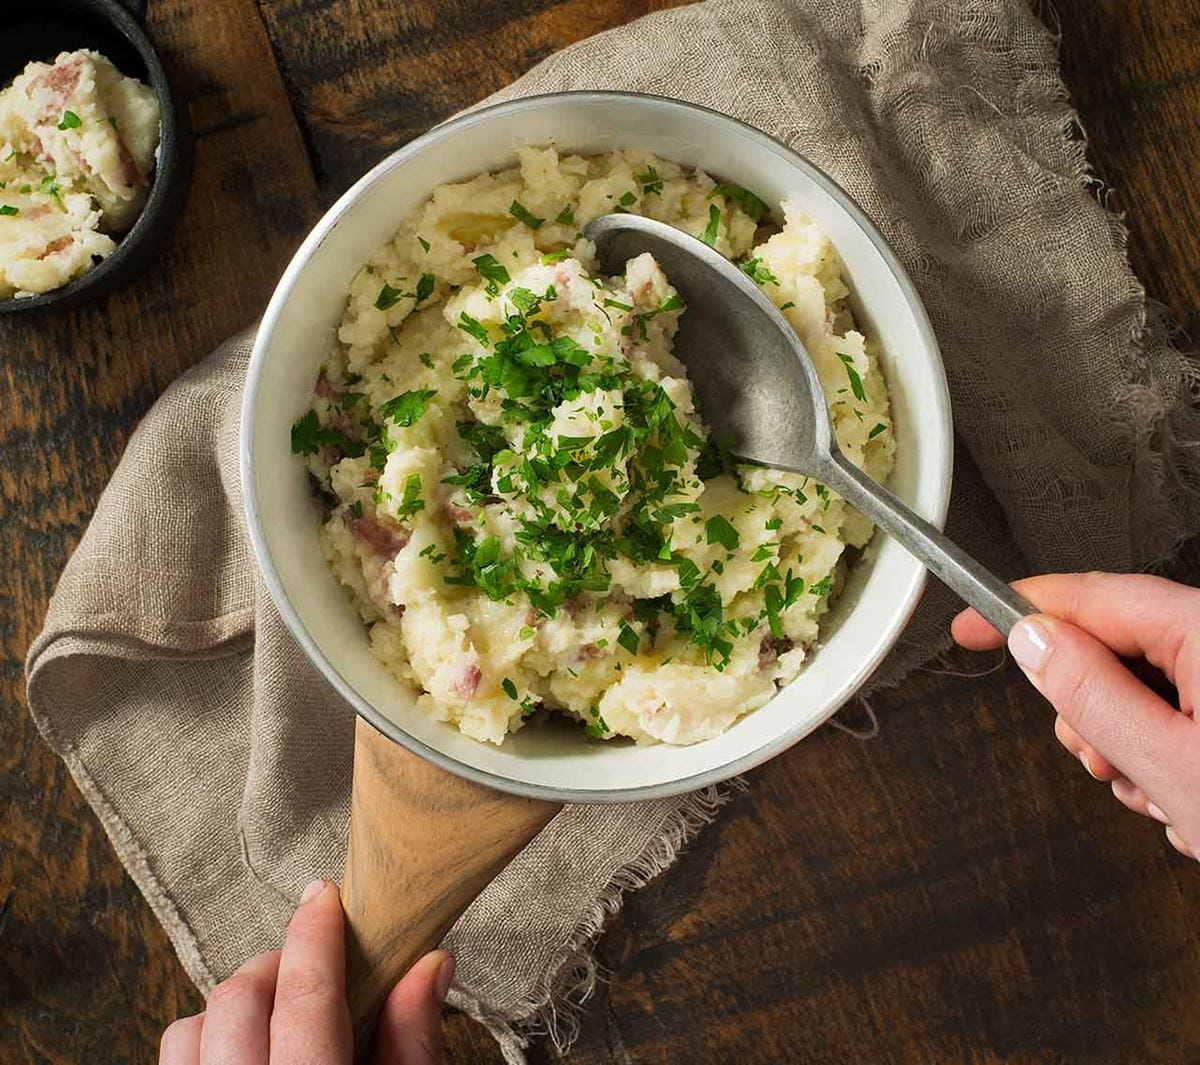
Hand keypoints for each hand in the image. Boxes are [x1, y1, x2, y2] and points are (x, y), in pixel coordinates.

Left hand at [159, 880, 452, 1063]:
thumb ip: (413, 1042)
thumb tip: (431, 963)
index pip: (304, 996)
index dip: (315, 934)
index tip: (324, 895)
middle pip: (239, 999)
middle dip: (277, 962)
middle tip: (315, 959)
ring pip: (190, 1028)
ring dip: (235, 1002)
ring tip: (279, 1007)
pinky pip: (173, 1063)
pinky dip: (206, 1039)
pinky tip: (247, 1047)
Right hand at [952, 572, 1198, 859]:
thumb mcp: (1171, 763)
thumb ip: (1092, 695)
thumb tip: (1033, 642)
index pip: (1094, 596)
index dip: (1020, 608)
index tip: (970, 627)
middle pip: (1114, 648)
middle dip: (1089, 711)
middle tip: (1098, 756)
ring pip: (1139, 691)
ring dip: (1128, 749)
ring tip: (1161, 797)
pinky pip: (1175, 718)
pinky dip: (1163, 762)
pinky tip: (1185, 802)